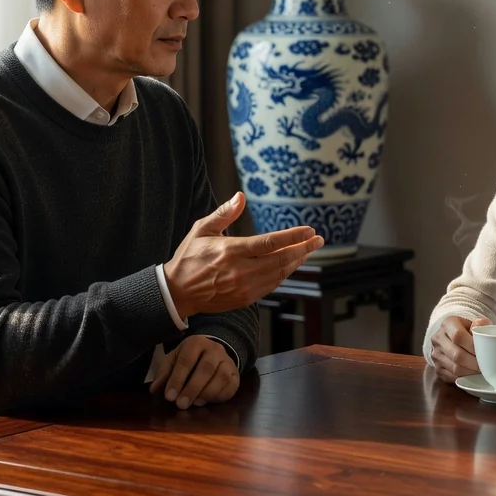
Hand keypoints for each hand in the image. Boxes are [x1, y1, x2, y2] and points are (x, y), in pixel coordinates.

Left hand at [149, 336, 239, 408]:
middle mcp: (214, 349)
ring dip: (207, 393)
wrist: (211, 353)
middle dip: (192, 388)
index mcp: (196, 343)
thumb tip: (154, 389)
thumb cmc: (187, 359)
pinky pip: (231, 386)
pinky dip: (218, 396)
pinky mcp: (236, 374)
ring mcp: (227, 360)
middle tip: (181, 404)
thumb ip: (164, 373)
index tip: (169, 396)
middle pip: (206, 368)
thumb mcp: (173, 360)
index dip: (177, 379)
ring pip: (221, 376)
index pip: (186, 360)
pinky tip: (206, 401)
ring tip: (194, 403)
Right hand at [164, 191, 322, 317]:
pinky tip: (291, 265)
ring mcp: (244, 287)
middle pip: (281, 260)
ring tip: (308, 251)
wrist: (177, 293)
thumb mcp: (201, 229)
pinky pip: (272, 286)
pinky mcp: (245, 299)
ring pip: (279, 274)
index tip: (309, 230)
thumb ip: (223, 213)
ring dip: (297, 262)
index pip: (270, 243)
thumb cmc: (189, 258)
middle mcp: (240, 271)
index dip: (293, 237)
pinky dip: (284, 275)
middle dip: (303, 249)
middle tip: (318, 240)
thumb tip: (241, 197)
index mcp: (230, 251)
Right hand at [430, 315, 490, 382]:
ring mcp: (436, 354)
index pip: (458, 336)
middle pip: (456, 355)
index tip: (485, 352)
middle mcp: (438, 338)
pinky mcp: (437, 368)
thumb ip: (481, 324)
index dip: (473, 346)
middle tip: (487, 366)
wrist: (452, 337)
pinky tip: (474, 375)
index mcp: (447, 324)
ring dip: (471, 372)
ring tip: (482, 371)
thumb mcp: (474, 322)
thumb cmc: (467, 330)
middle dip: (475, 363)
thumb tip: (483, 329)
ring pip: (455, 368)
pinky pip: (452, 377)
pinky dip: (465, 378)